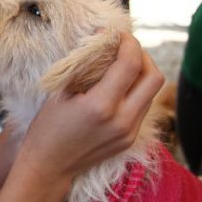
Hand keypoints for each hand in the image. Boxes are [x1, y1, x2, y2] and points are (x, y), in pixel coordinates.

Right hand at [17, 32, 163, 183]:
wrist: (49, 167)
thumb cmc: (47, 127)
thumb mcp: (60, 92)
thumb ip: (83, 65)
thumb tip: (101, 39)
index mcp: (101, 106)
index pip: (130, 64)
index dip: (128, 43)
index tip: (117, 34)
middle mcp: (122, 121)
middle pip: (154, 77)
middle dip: (143, 56)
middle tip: (125, 48)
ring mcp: (129, 133)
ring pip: (152, 93)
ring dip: (141, 73)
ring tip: (121, 64)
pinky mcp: (129, 140)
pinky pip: (143, 107)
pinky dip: (135, 90)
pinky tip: (117, 86)